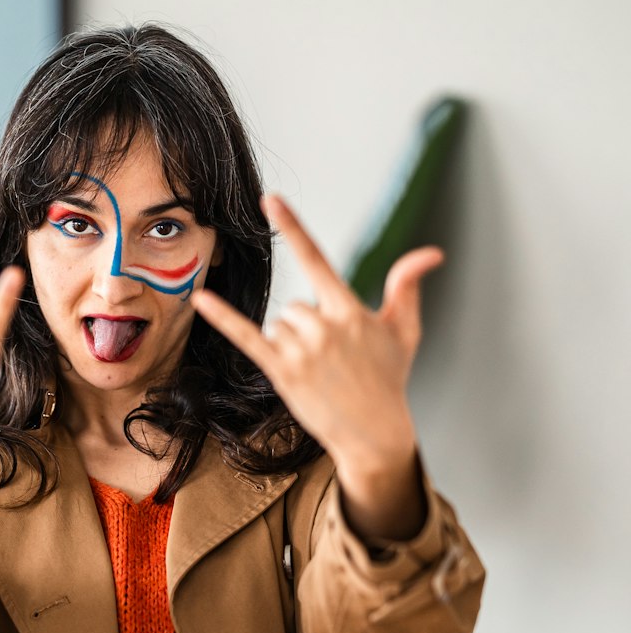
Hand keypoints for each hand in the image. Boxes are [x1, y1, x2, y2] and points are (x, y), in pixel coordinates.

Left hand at [190, 193, 443, 479]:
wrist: (374, 433)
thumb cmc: (390, 379)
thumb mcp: (404, 330)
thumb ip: (407, 286)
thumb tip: (431, 253)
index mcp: (349, 310)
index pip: (317, 259)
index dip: (294, 227)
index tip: (271, 199)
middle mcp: (323, 326)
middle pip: (294, 306)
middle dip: (308, 328)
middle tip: (333, 359)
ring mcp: (301, 350)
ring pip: (278, 325)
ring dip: (292, 344)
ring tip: (319, 371)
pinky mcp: (282, 372)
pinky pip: (246, 337)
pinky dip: (223, 318)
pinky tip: (201, 299)